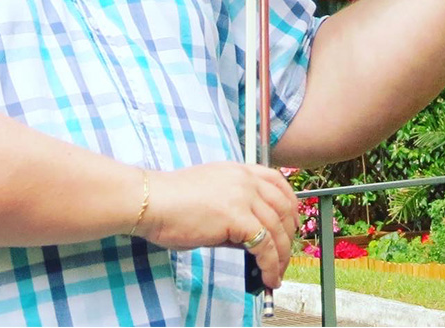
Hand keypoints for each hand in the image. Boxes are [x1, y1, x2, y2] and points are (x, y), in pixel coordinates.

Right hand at [136, 162, 298, 288]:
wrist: (152, 201)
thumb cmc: (171, 202)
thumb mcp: (211, 199)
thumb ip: (235, 213)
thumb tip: (250, 239)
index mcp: (238, 170)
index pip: (277, 181)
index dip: (290, 205)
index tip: (292, 223)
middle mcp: (244, 179)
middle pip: (284, 206)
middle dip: (289, 235)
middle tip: (286, 255)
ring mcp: (242, 195)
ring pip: (277, 228)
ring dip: (281, 256)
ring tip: (277, 273)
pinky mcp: (236, 216)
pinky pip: (264, 244)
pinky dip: (270, 263)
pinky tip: (268, 275)